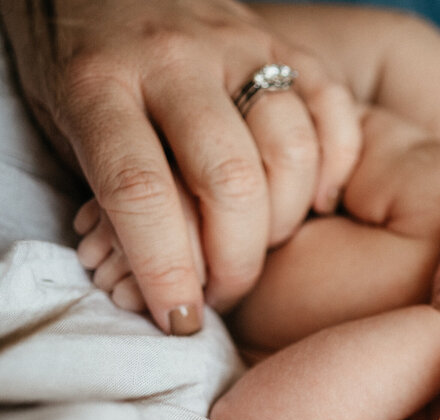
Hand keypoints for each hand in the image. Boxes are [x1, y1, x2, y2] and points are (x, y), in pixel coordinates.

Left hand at [0, 0, 360, 332]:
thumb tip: (171, 284)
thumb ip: (118, 195)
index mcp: (97, 82)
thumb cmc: (78, 66)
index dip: (165, 269)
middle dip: (236, 260)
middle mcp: (172, 59)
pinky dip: (334, 166)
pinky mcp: (283, 41)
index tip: (179, 318)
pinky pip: (333, 110)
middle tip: (224, 293)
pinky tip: (312, 199)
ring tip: (258, 243)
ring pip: (290, 149)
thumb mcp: (66, 129)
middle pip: (231, 180)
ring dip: (282, 220)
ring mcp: (236, 45)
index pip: (141, 190)